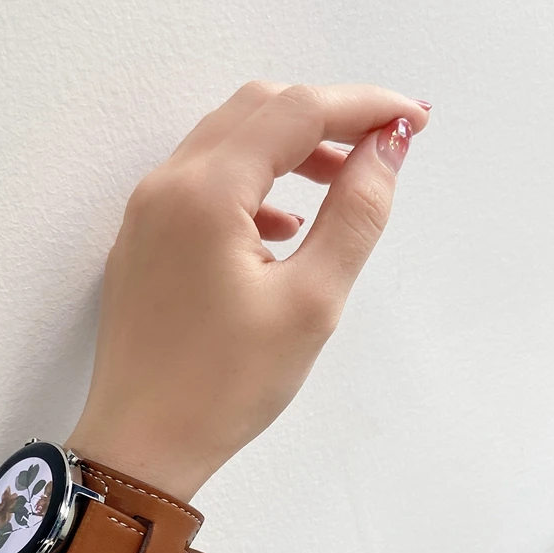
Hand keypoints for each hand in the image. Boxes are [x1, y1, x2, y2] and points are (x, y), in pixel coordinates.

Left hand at [68, 82, 430, 499]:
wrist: (140, 447)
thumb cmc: (222, 389)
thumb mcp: (311, 302)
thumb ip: (356, 213)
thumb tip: (389, 147)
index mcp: (206, 194)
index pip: (298, 111)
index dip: (365, 105)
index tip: (414, 120)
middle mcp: (165, 188)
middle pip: (256, 111)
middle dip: (326, 118)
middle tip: (380, 148)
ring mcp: (145, 215)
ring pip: (225, 144)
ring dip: (286, 150)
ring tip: (339, 188)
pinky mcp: (140, 244)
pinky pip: (199, 185)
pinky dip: (249, 186)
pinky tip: (281, 229)